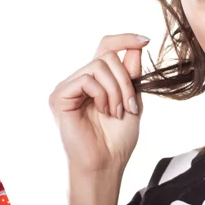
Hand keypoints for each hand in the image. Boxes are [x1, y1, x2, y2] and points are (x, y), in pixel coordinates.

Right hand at [48, 33, 150, 174]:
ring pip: (99, 65)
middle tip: (130, 105)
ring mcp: (67, 87)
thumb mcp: (132, 100)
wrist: (106, 164)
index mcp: (96, 81)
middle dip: (125, 79)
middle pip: (106, 56)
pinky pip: (87, 79)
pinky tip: (104, 112)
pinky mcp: (59, 96)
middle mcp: (79, 80)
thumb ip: (131, 74)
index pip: (106, 48)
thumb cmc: (117, 139)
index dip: (124, 39)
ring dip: (116, 90)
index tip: (145, 40)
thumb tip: (136, 45)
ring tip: (117, 112)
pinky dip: (102, 94)